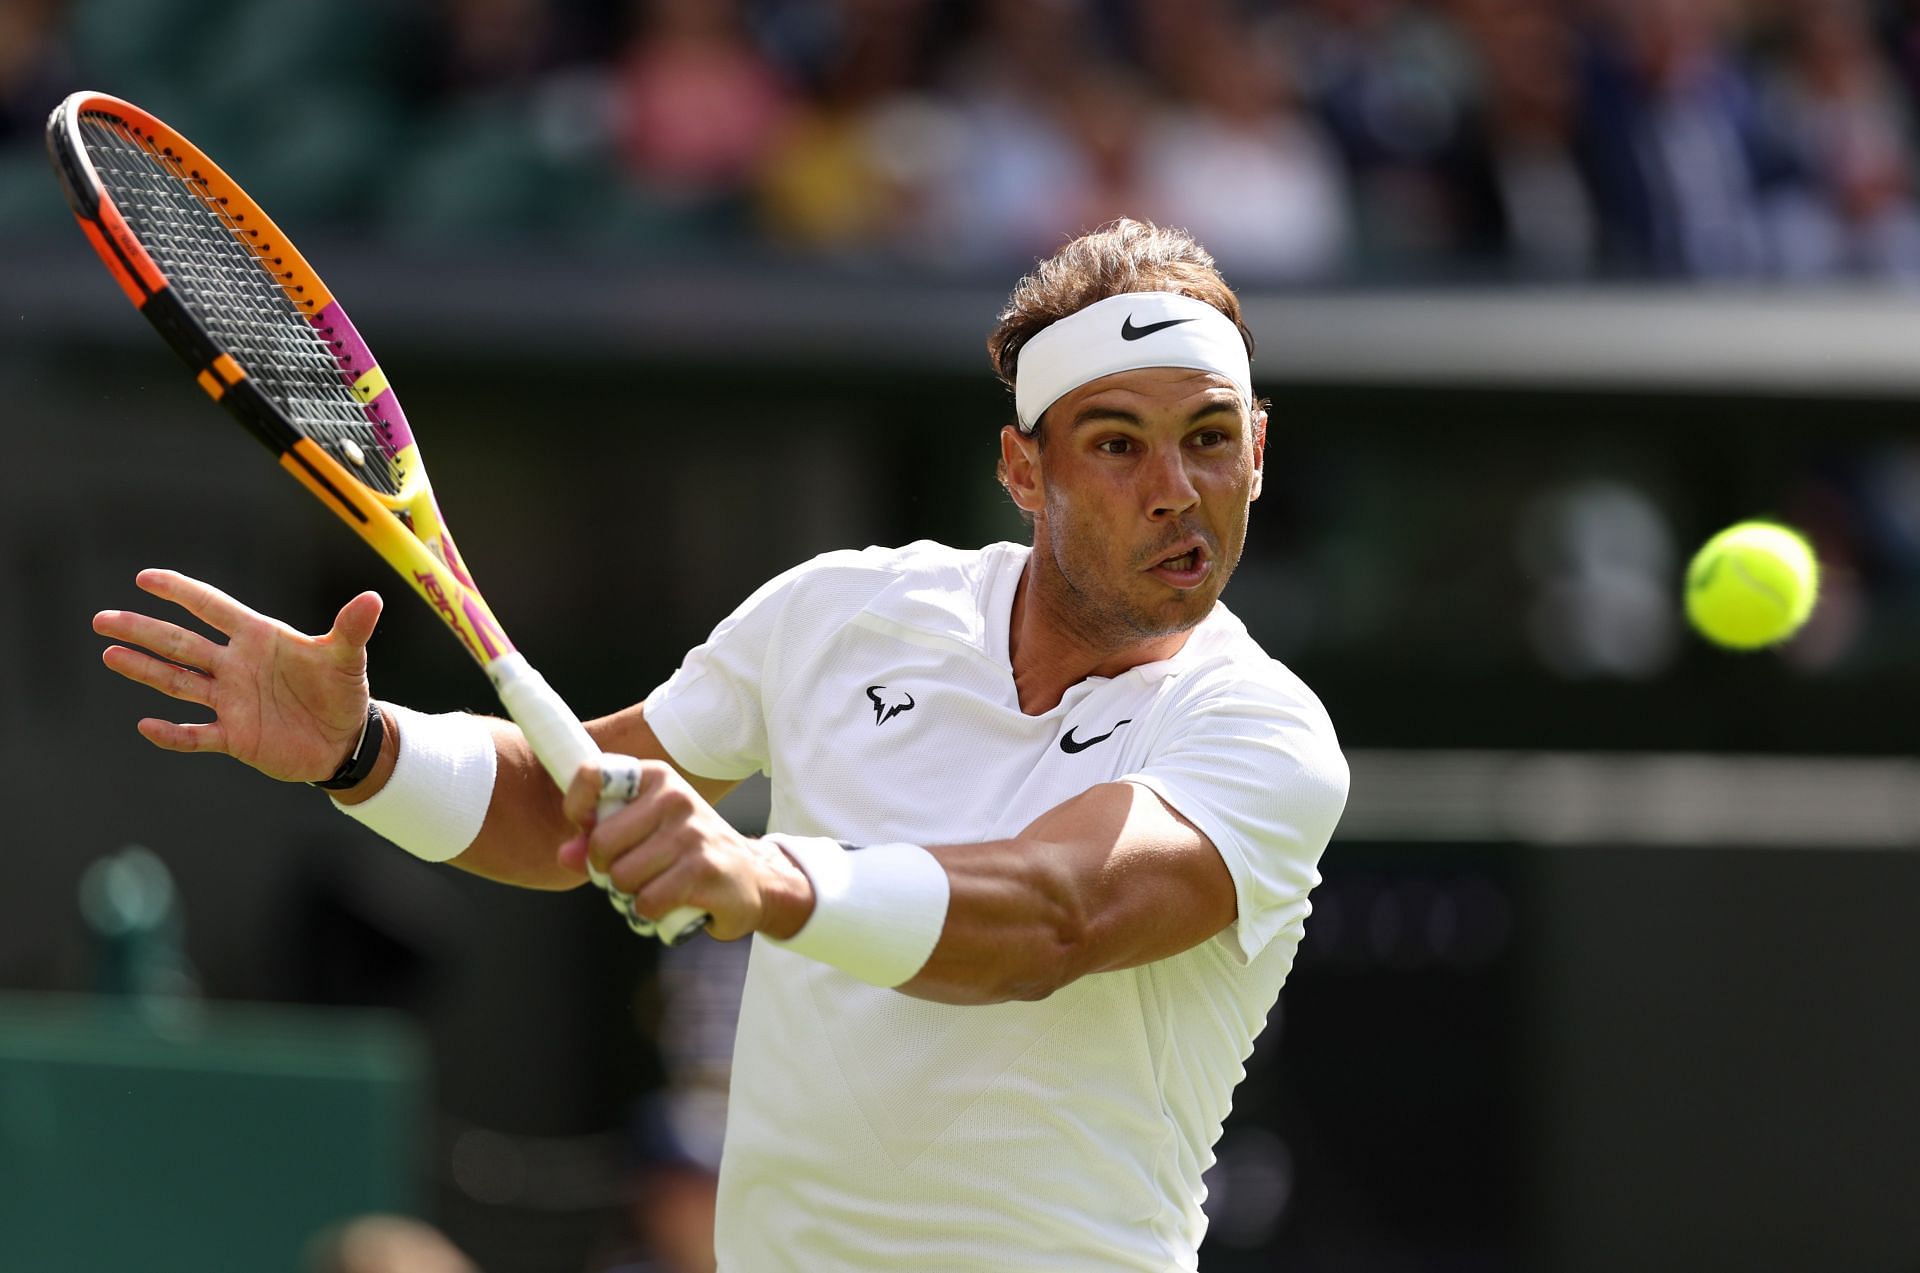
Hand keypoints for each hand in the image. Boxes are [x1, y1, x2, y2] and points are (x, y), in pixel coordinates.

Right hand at [94, 569, 382, 782]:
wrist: (345, 739)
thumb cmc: (341, 691)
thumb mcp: (347, 659)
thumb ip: (351, 629)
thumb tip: (372, 599)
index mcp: (258, 638)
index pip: (212, 608)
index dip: (181, 592)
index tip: (145, 578)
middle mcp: (236, 666)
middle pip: (182, 644)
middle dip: (144, 631)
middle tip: (104, 619)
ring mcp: (231, 701)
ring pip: (179, 683)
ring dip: (145, 670)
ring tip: (110, 655)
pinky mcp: (235, 736)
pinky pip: (196, 735)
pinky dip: (173, 733)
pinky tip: (147, 726)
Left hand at [556, 758, 811, 941]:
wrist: (753, 879)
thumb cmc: (687, 855)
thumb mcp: (644, 836)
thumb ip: (597, 841)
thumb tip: (565, 855)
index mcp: (657, 779)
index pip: (596, 774)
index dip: (577, 805)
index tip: (584, 826)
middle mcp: (675, 798)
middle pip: (601, 843)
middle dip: (605, 870)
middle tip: (629, 875)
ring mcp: (692, 834)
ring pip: (622, 878)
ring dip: (628, 897)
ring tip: (652, 891)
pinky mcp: (703, 870)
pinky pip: (647, 902)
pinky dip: (649, 914)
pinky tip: (668, 907)